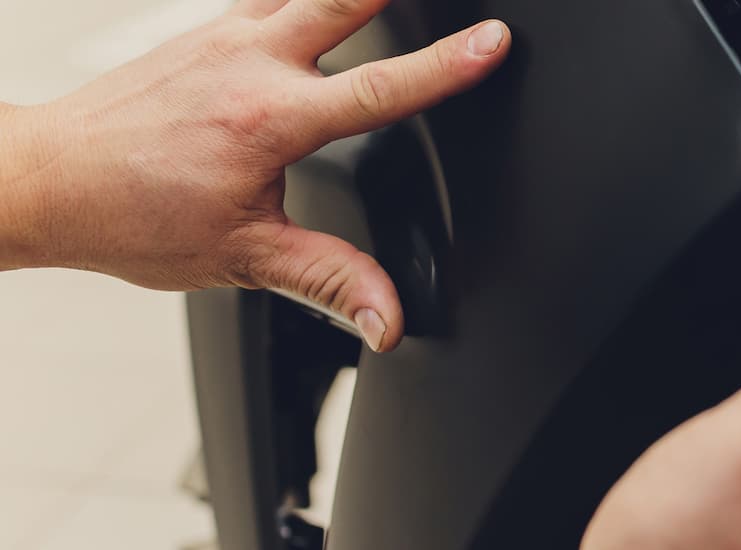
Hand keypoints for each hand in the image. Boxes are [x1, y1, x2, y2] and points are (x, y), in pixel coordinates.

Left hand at [0, 0, 511, 351]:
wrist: (48, 180)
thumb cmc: (131, 216)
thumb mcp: (243, 260)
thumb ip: (329, 282)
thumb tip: (387, 318)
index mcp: (269, 121)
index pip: (382, 87)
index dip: (448, 65)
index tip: (493, 40)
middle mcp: (247, 63)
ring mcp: (223, 37)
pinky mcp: (204, 30)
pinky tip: (321, 6)